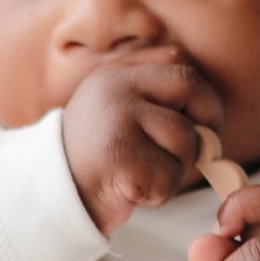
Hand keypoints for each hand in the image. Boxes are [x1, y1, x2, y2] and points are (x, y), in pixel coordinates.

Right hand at [61, 50, 225, 234]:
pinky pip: (169, 175)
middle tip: (199, 151)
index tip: (201, 121)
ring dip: (176, 168)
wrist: (50, 198)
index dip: (201, 95)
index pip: (177, 62)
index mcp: (116, 73)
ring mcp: (117, 120)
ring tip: (144, 174)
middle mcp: (115, 88)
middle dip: (206, 123)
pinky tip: (133, 192)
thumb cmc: (96, 161)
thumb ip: (155, 100)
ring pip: (185, 138)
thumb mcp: (118, 115)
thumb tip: (209, 120)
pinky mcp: (121, 158)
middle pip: (191, 88)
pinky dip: (160, 193)